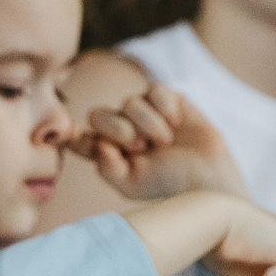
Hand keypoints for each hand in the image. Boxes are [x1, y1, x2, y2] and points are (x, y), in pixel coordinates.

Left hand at [66, 79, 247, 200]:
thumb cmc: (168, 185)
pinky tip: (176, 123)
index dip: (72, 136)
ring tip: (165, 141)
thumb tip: (97, 142)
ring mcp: (145, 114)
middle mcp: (124, 131)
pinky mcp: (169, 100)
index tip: (68, 135)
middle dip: (118, 128)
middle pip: (99, 114)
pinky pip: (155, 90)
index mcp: (111, 153)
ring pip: (130, 102)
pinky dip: (165, 107)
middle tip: (140, 146)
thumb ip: (107, 168)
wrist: (206, 178)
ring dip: (149, 123)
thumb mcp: (131, 185)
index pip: (83, 140)